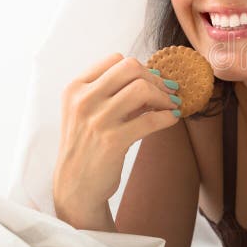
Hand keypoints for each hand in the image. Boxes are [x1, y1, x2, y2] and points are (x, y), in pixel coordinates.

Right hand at [53, 52, 181, 226]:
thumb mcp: (91, 113)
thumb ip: (116, 93)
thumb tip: (157, 78)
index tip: (154, 81)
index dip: (141, 69)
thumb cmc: (88, 146)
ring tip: (171, 106)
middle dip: (155, 79)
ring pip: (142, 89)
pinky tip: (172, 119)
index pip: (115, 59)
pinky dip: (168, 117)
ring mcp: (96, 119)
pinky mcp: (112, 140)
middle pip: (131, 67)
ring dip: (164, 97)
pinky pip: (151, 119)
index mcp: (75, 88)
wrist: (75, 186)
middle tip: (168, 92)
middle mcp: (83, 100)